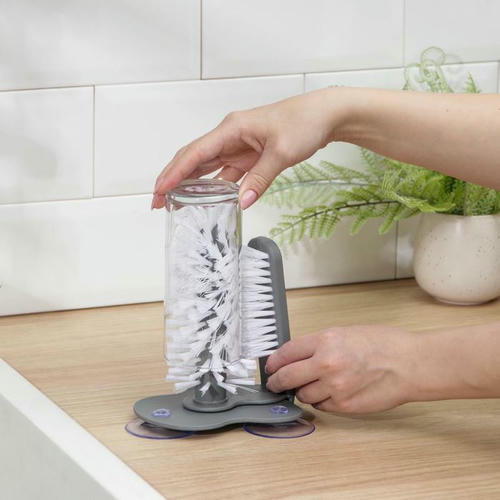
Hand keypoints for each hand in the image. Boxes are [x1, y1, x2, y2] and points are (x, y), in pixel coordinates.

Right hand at [152, 87, 350, 209]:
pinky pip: (225, 173)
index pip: (196, 153)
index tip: (160, 190)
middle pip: (194, 159)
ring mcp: (238, 146)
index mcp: (232, 129)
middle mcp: (230, 136)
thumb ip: (259, 179)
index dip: (175, 172)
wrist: (324, 116)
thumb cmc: (303, 122)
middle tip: (158, 202)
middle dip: (173, 179)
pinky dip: (215, 186)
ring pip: (207, 167)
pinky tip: (207, 200)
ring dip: (190, 184)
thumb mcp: (281, 153)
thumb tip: (241, 203)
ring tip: (174, 203)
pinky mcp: (248, 155)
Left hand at [265, 325, 418, 413]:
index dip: (274, 361)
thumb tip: (297, 356)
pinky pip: (321, 406)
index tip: (270, 366)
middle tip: (274, 384)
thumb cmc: (382, 343)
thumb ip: (319, 345)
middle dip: (277, 382)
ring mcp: (335, 387)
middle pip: (287, 377)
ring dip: (303, 391)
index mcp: (325, 341)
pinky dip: (321, 400)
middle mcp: (326, 364)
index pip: (286, 353)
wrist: (409, 364)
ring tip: (312, 385)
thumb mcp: (345, 333)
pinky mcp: (344, 406)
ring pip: (303, 395)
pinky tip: (330, 392)